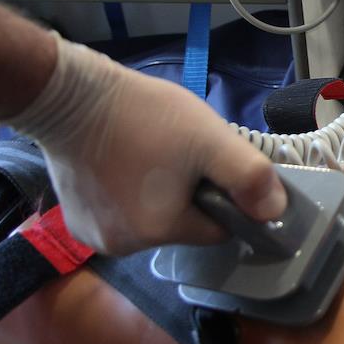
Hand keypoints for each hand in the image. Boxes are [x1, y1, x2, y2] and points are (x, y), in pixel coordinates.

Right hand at [8, 36, 286, 255]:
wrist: (69, 96)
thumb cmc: (143, 116)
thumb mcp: (210, 139)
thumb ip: (249, 177)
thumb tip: (274, 214)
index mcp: (159, 231)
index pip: (217, 229)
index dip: (223, 198)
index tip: (211, 166)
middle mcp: (124, 247)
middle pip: (183, 226)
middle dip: (189, 195)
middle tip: (180, 155)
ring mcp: (94, 237)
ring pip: (153, 220)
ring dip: (159, 195)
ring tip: (150, 155)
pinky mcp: (76, 222)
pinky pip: (122, 214)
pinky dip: (129, 195)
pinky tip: (124, 164)